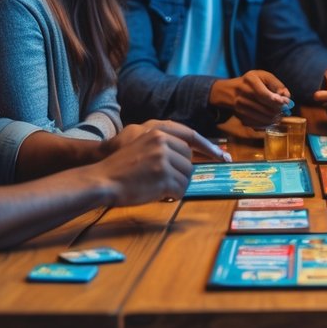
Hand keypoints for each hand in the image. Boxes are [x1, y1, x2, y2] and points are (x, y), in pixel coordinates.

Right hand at [96, 119, 228, 204]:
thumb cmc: (121, 167)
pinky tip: (160, 195)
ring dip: (177, 185)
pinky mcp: (163, 177)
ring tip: (159, 188)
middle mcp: (163, 142)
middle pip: (189, 161)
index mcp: (158, 132)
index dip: (210, 148)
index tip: (224, 156)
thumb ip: (163, 145)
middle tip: (166, 182)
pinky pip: (180, 189)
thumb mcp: (142, 145)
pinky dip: (174, 195)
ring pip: (187, 176)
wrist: (102, 180)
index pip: (191, 137)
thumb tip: (188, 157)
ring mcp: (164, 160)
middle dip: (182, 173)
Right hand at [208, 70, 290, 128]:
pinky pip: (258, 124)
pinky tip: (271, 119)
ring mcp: (240, 107)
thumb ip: (276, 84)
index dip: (276, 101)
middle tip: (285, 110)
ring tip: (280, 115)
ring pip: (263, 118)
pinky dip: (267, 123)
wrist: (230, 91)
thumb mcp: (263, 76)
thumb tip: (287, 97)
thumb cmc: (252, 82)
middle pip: (265, 108)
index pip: (263, 94)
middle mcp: (242, 94)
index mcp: (250, 80)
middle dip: (278, 110)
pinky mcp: (240, 118)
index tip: (285, 103)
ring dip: (275, 118)